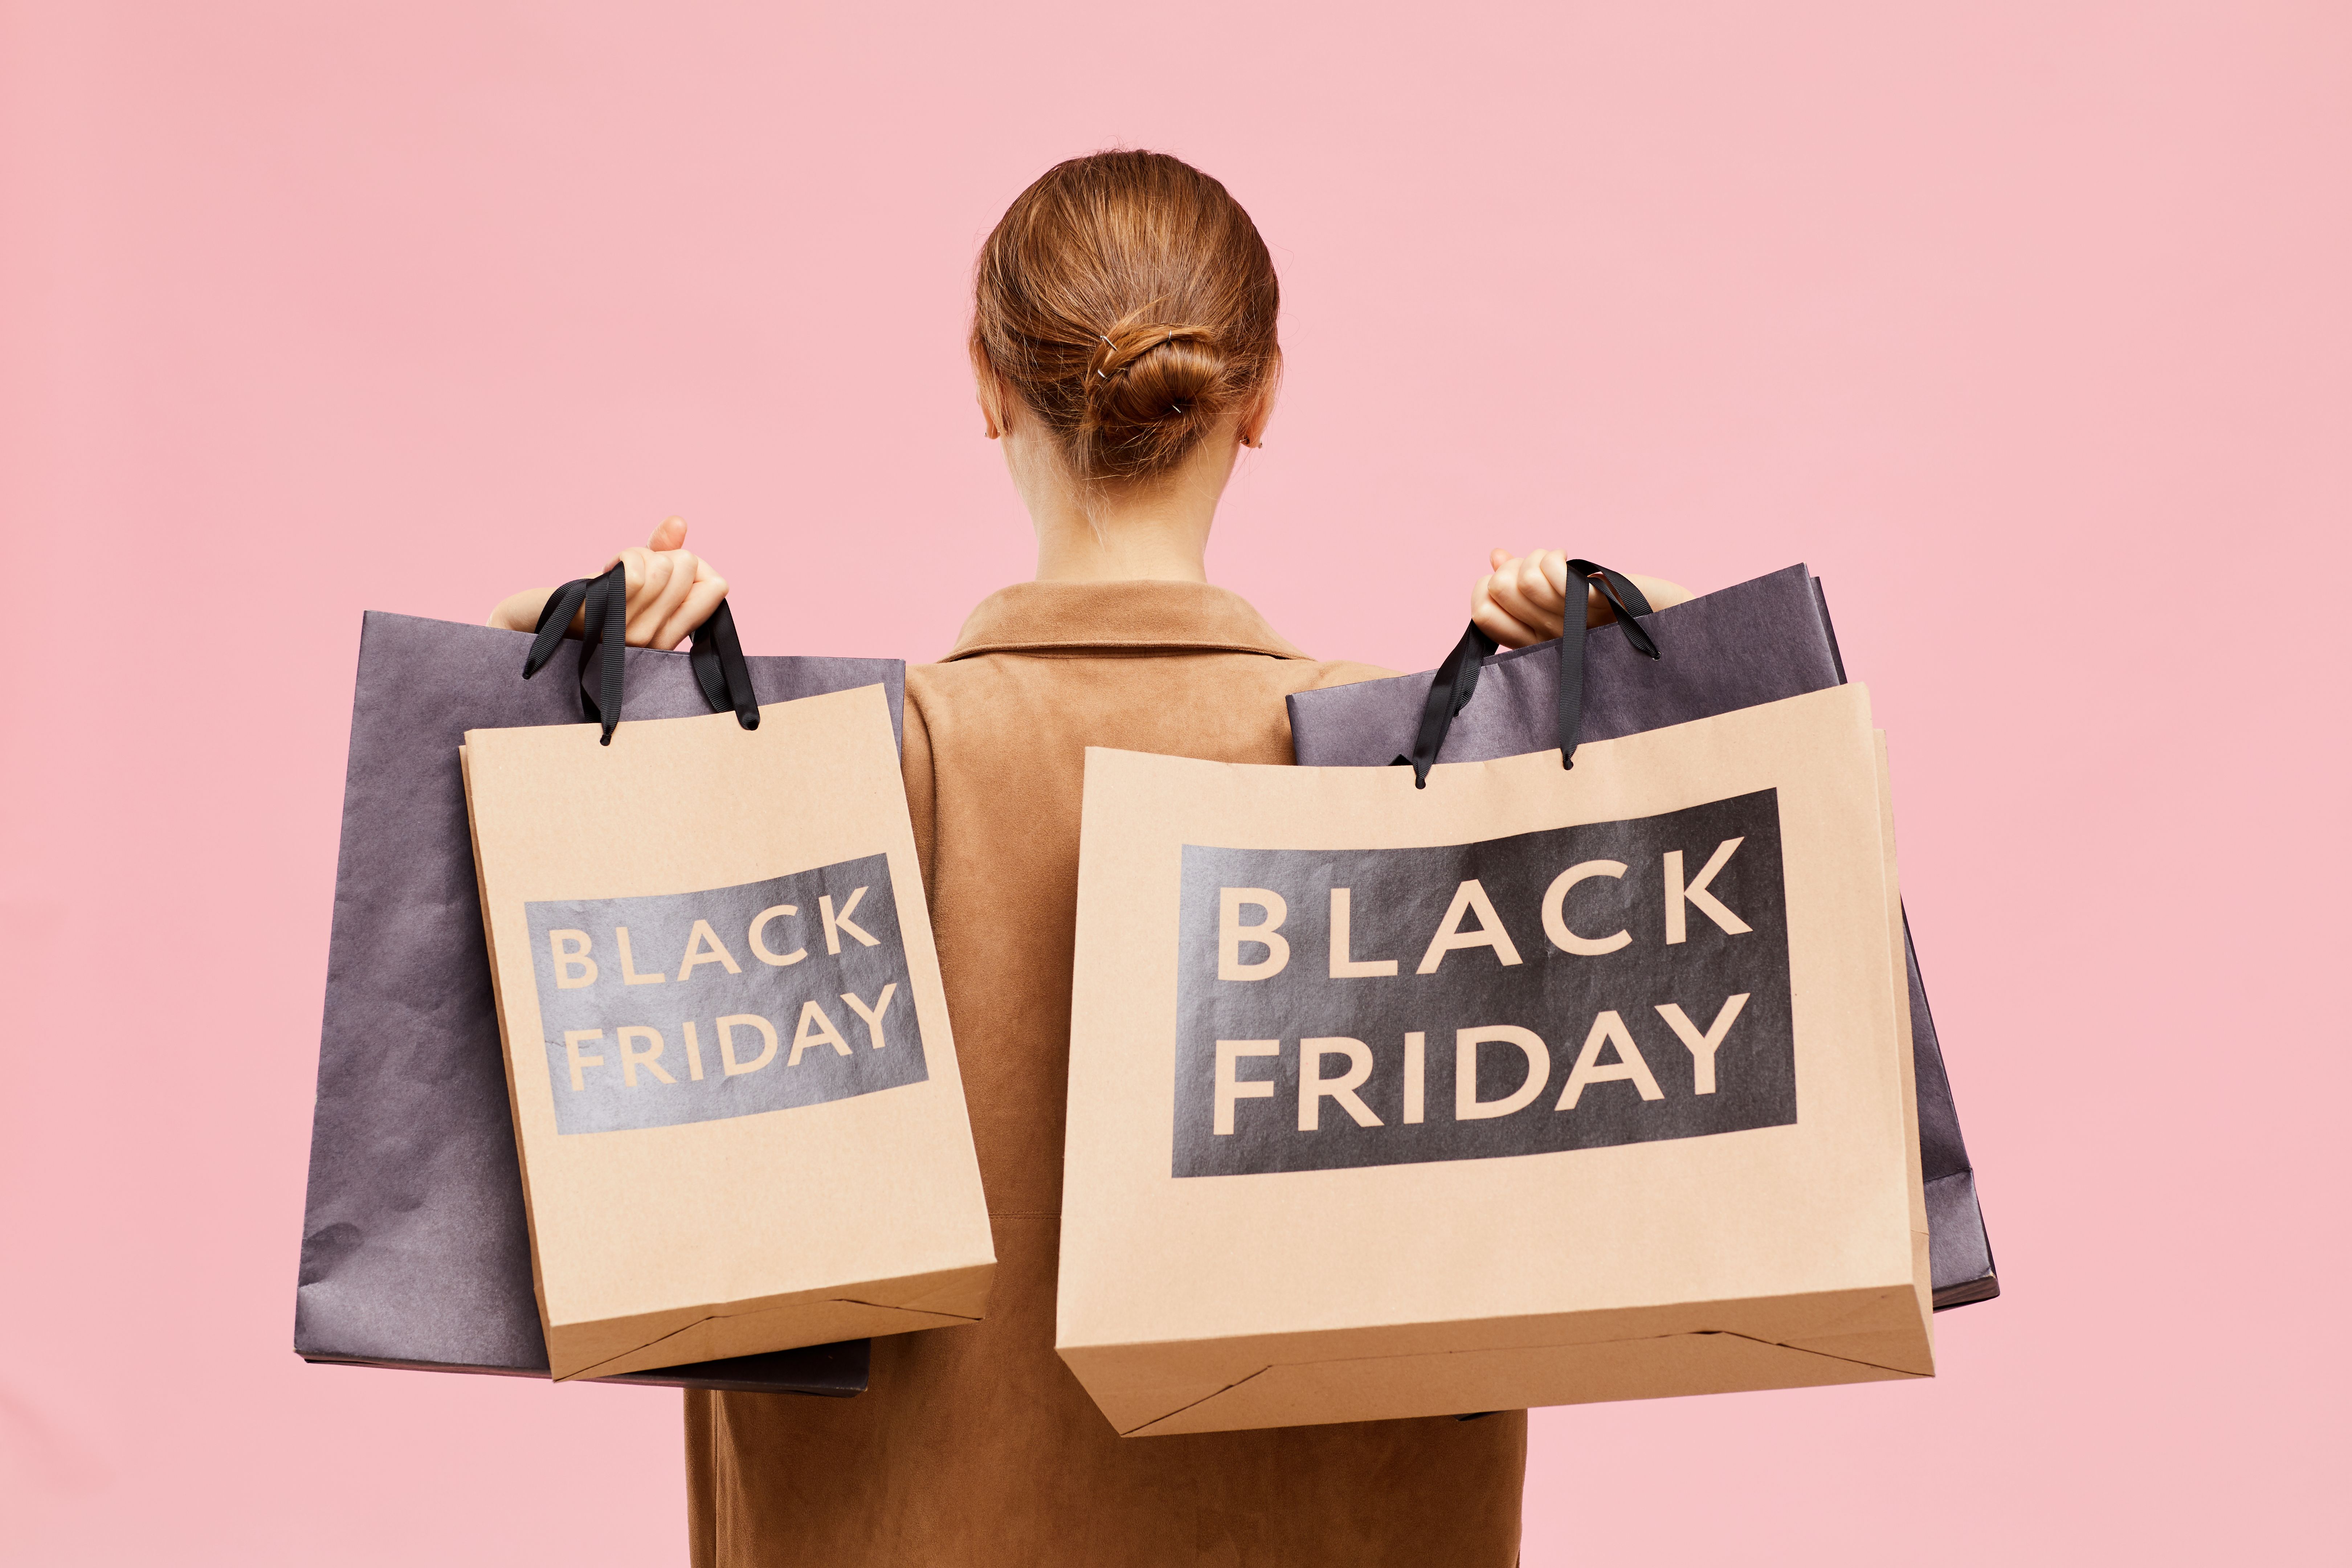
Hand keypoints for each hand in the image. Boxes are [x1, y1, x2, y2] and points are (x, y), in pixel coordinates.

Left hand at [487, 518, 729, 651]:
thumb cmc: (589, 598)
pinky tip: (608, 570)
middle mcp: (658, 639)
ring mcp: (634, 633)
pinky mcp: (610, 619)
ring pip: (664, 568)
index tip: (664, 572)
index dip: (695, 567)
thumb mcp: (634, 575)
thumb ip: (661, 552)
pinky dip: (625, 559)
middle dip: (661, 555)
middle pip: (689, 567)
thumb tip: (679, 522)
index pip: (718, 587)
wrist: (538, 620)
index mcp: (672, 632)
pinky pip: (637, 574)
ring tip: (617, 573)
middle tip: (632, 573)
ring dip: (638, 556)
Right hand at [1471, 549, 1691, 647]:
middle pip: (1498, 589)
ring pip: (1523, 579)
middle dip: (1515, 567)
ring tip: (1562, 565)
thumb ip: (1526, 583)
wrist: (1671, 625)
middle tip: (1544, 570)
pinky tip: (1572, 562)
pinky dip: (1557, 560)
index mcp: (1533, 640)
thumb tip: (1495, 555)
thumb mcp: (1563, 599)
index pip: (1481, 614)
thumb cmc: (1619, 613)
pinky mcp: (1594, 604)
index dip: (1484, 588)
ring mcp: (1568, 623)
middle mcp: (1545, 636)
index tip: (1511, 579)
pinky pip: (1556, 576)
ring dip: (1540, 559)